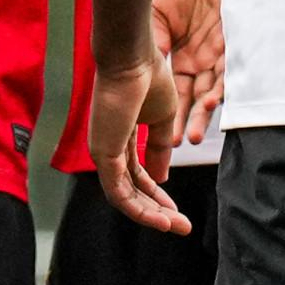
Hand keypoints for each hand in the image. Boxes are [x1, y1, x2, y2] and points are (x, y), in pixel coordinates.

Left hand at [89, 51, 189, 233]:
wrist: (132, 57)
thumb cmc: (148, 78)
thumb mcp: (164, 119)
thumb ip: (162, 149)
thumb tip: (163, 178)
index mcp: (121, 138)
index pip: (137, 175)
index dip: (157, 194)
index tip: (177, 209)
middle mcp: (108, 148)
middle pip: (131, 190)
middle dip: (157, 210)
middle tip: (181, 226)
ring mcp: (103, 153)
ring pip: (125, 197)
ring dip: (150, 215)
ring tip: (175, 227)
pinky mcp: (104, 155)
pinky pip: (119, 193)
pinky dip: (139, 209)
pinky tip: (161, 219)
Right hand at [151, 0, 224, 146]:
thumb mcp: (154, 17)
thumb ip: (153, 45)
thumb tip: (146, 74)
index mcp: (180, 58)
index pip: (177, 94)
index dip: (174, 116)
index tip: (169, 138)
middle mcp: (201, 61)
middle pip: (196, 98)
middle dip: (191, 120)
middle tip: (186, 140)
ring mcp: (219, 52)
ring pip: (214, 89)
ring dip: (206, 110)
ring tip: (199, 126)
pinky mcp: (235, 42)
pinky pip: (232, 69)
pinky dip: (223, 85)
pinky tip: (212, 98)